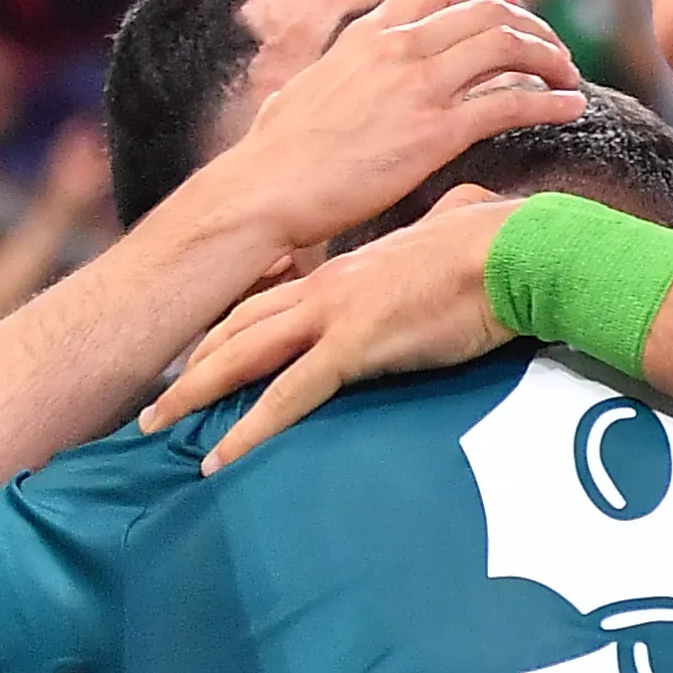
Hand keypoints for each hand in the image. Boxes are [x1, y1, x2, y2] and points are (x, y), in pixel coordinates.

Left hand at [142, 185, 515, 465]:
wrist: (517, 251)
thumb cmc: (499, 247)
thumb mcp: (457, 232)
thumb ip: (445, 225)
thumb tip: (464, 212)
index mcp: (346, 270)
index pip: (268, 300)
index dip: (228, 330)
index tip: (200, 358)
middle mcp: (325, 287)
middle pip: (237, 327)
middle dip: (191, 363)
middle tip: (154, 399)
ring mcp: (333, 314)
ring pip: (242, 357)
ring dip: (194, 394)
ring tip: (155, 428)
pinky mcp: (354, 346)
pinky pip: (286, 396)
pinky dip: (248, 432)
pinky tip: (220, 461)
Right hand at [154, 0, 584, 266]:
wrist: (265, 190)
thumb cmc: (277, 153)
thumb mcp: (308, 86)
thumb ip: (340, 68)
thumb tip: (340, 68)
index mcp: (369, 32)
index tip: (513, 8)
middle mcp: (399, 47)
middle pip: (488, 11)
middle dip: (531, 25)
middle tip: (552, 49)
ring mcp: (420, 87)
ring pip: (508, 47)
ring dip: (549, 57)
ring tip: (568, 76)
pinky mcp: (437, 133)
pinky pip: (512, 103)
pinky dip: (551, 101)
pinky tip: (572, 108)